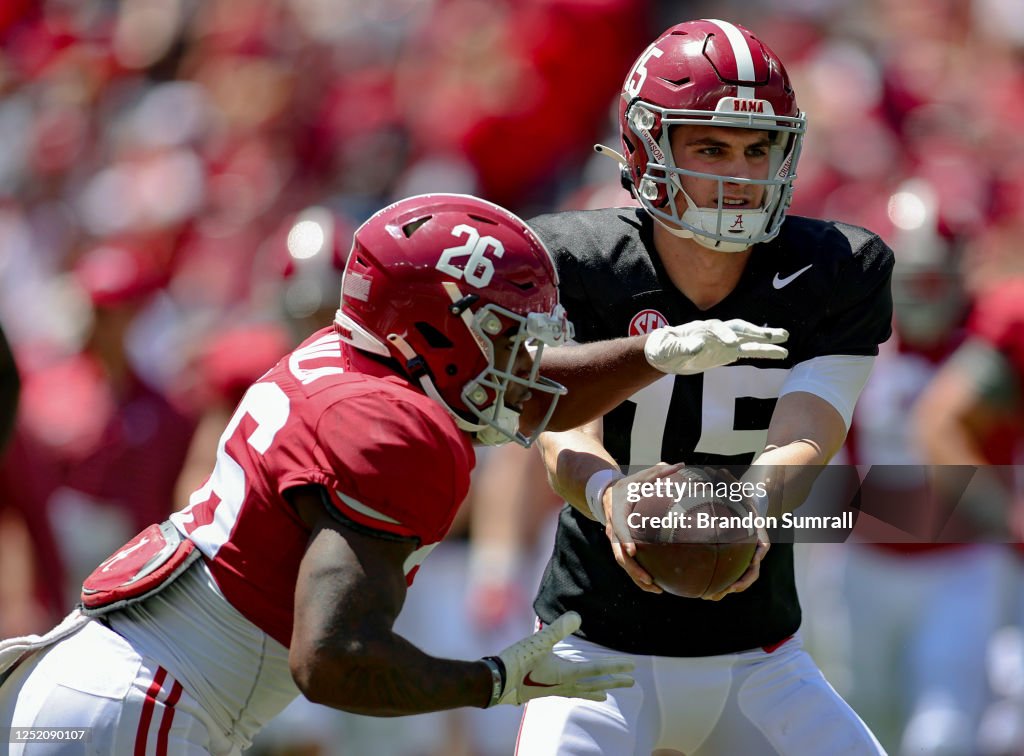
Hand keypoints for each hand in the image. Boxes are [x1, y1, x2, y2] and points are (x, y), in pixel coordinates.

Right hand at [491, 611, 633, 704]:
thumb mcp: (538, 641)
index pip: (597, 669)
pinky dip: (579, 692)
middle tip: (632, 683)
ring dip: (598, 689)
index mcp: (566, 674)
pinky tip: (575, 691)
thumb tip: (577, 616)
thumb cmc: (516, 661)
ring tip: (609, 694)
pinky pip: (570, 693)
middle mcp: (564, 684)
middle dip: (614, 681)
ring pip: (583, 691)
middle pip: (595, 683)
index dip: (615, 666)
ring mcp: (555, 689)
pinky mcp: (545, 691)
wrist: (496, 682)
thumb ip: (558, 629)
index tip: (632, 667)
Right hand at [604, 463, 684, 594]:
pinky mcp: (620, 547)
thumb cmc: (629, 486)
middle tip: (648, 579)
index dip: (624, 539)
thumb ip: (659, 472)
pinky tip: (656, 586)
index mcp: (617, 513)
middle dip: (632, 568)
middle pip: (619, 553)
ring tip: (656, 589)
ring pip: (623, 563)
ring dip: (637, 577)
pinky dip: (639, 576)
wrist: (607, 495)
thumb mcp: (641, 477)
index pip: (618, 528)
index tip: (632, 550)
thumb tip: (681, 465)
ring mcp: (615, 540)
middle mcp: (613, 529)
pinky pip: (628, 564)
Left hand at [644, 319, 787, 374]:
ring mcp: (724, 342)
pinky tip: (778, 352)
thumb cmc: (665, 348)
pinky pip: (748, 351)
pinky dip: (762, 351)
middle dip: (756, 331)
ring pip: (748, 339)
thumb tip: (697, 346)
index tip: (732, 345)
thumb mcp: (669, 349)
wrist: (667, 353)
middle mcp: (717, 332)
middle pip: (739, 328)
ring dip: (766, 339)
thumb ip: (682, 347)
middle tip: (774, 335)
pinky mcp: (728, 353)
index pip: (718, 328)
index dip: (725, 336)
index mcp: (702, 328)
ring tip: (786, 340)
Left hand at [703, 467, 773, 600]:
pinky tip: (699, 586)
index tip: (740, 573)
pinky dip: (718, 580)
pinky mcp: (737, 559)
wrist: (751, 505)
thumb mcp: (740, 489)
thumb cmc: (743, 496)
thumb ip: (732, 483)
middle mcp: (755, 549)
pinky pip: (729, 573)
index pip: (760, 552)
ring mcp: (747, 556)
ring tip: (708, 597)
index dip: (751, 564)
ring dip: (725, 589)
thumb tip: (719, 469)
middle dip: (736, 585)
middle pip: (750, 573)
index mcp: (759, 535)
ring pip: (739, 578)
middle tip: (719, 593)